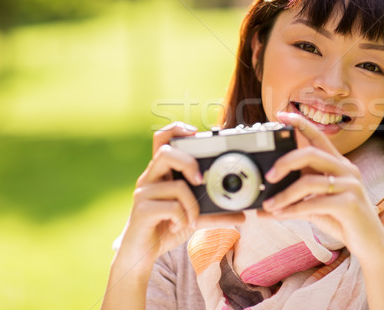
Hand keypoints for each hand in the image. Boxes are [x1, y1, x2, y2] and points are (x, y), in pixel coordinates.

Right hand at [114, 122, 243, 273]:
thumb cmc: (166, 229)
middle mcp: (150, 178)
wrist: (141, 254)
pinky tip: (180, 226)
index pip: (161, 138)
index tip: (195, 133)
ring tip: (192, 219)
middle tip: (200, 180)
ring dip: (192, 205)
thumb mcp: (193, 217)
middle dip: (189, 162)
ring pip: (176, 185)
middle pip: (165, 152)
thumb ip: (214, 213)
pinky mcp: (142, 210)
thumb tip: (242, 215)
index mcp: (161, 173)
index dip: (177, 129)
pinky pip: (172, 207)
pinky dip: (184, 218)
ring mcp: (144, 193)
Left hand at [261, 112, 383, 256]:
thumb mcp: (316, 205)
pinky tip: (282, 215)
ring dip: (285, 194)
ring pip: (310, 181)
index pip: (319, 136)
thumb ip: (294, 200)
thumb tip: (263, 207)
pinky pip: (315, 203)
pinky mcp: (351, 204)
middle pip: (312, 153)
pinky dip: (294, 209)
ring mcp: (351, 185)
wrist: (371, 244)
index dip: (300, 123)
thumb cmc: (342, 220)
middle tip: (268, 176)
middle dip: (285, 161)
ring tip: (269, 205)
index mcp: (339, 164)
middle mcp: (347, 170)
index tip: (280, 115)